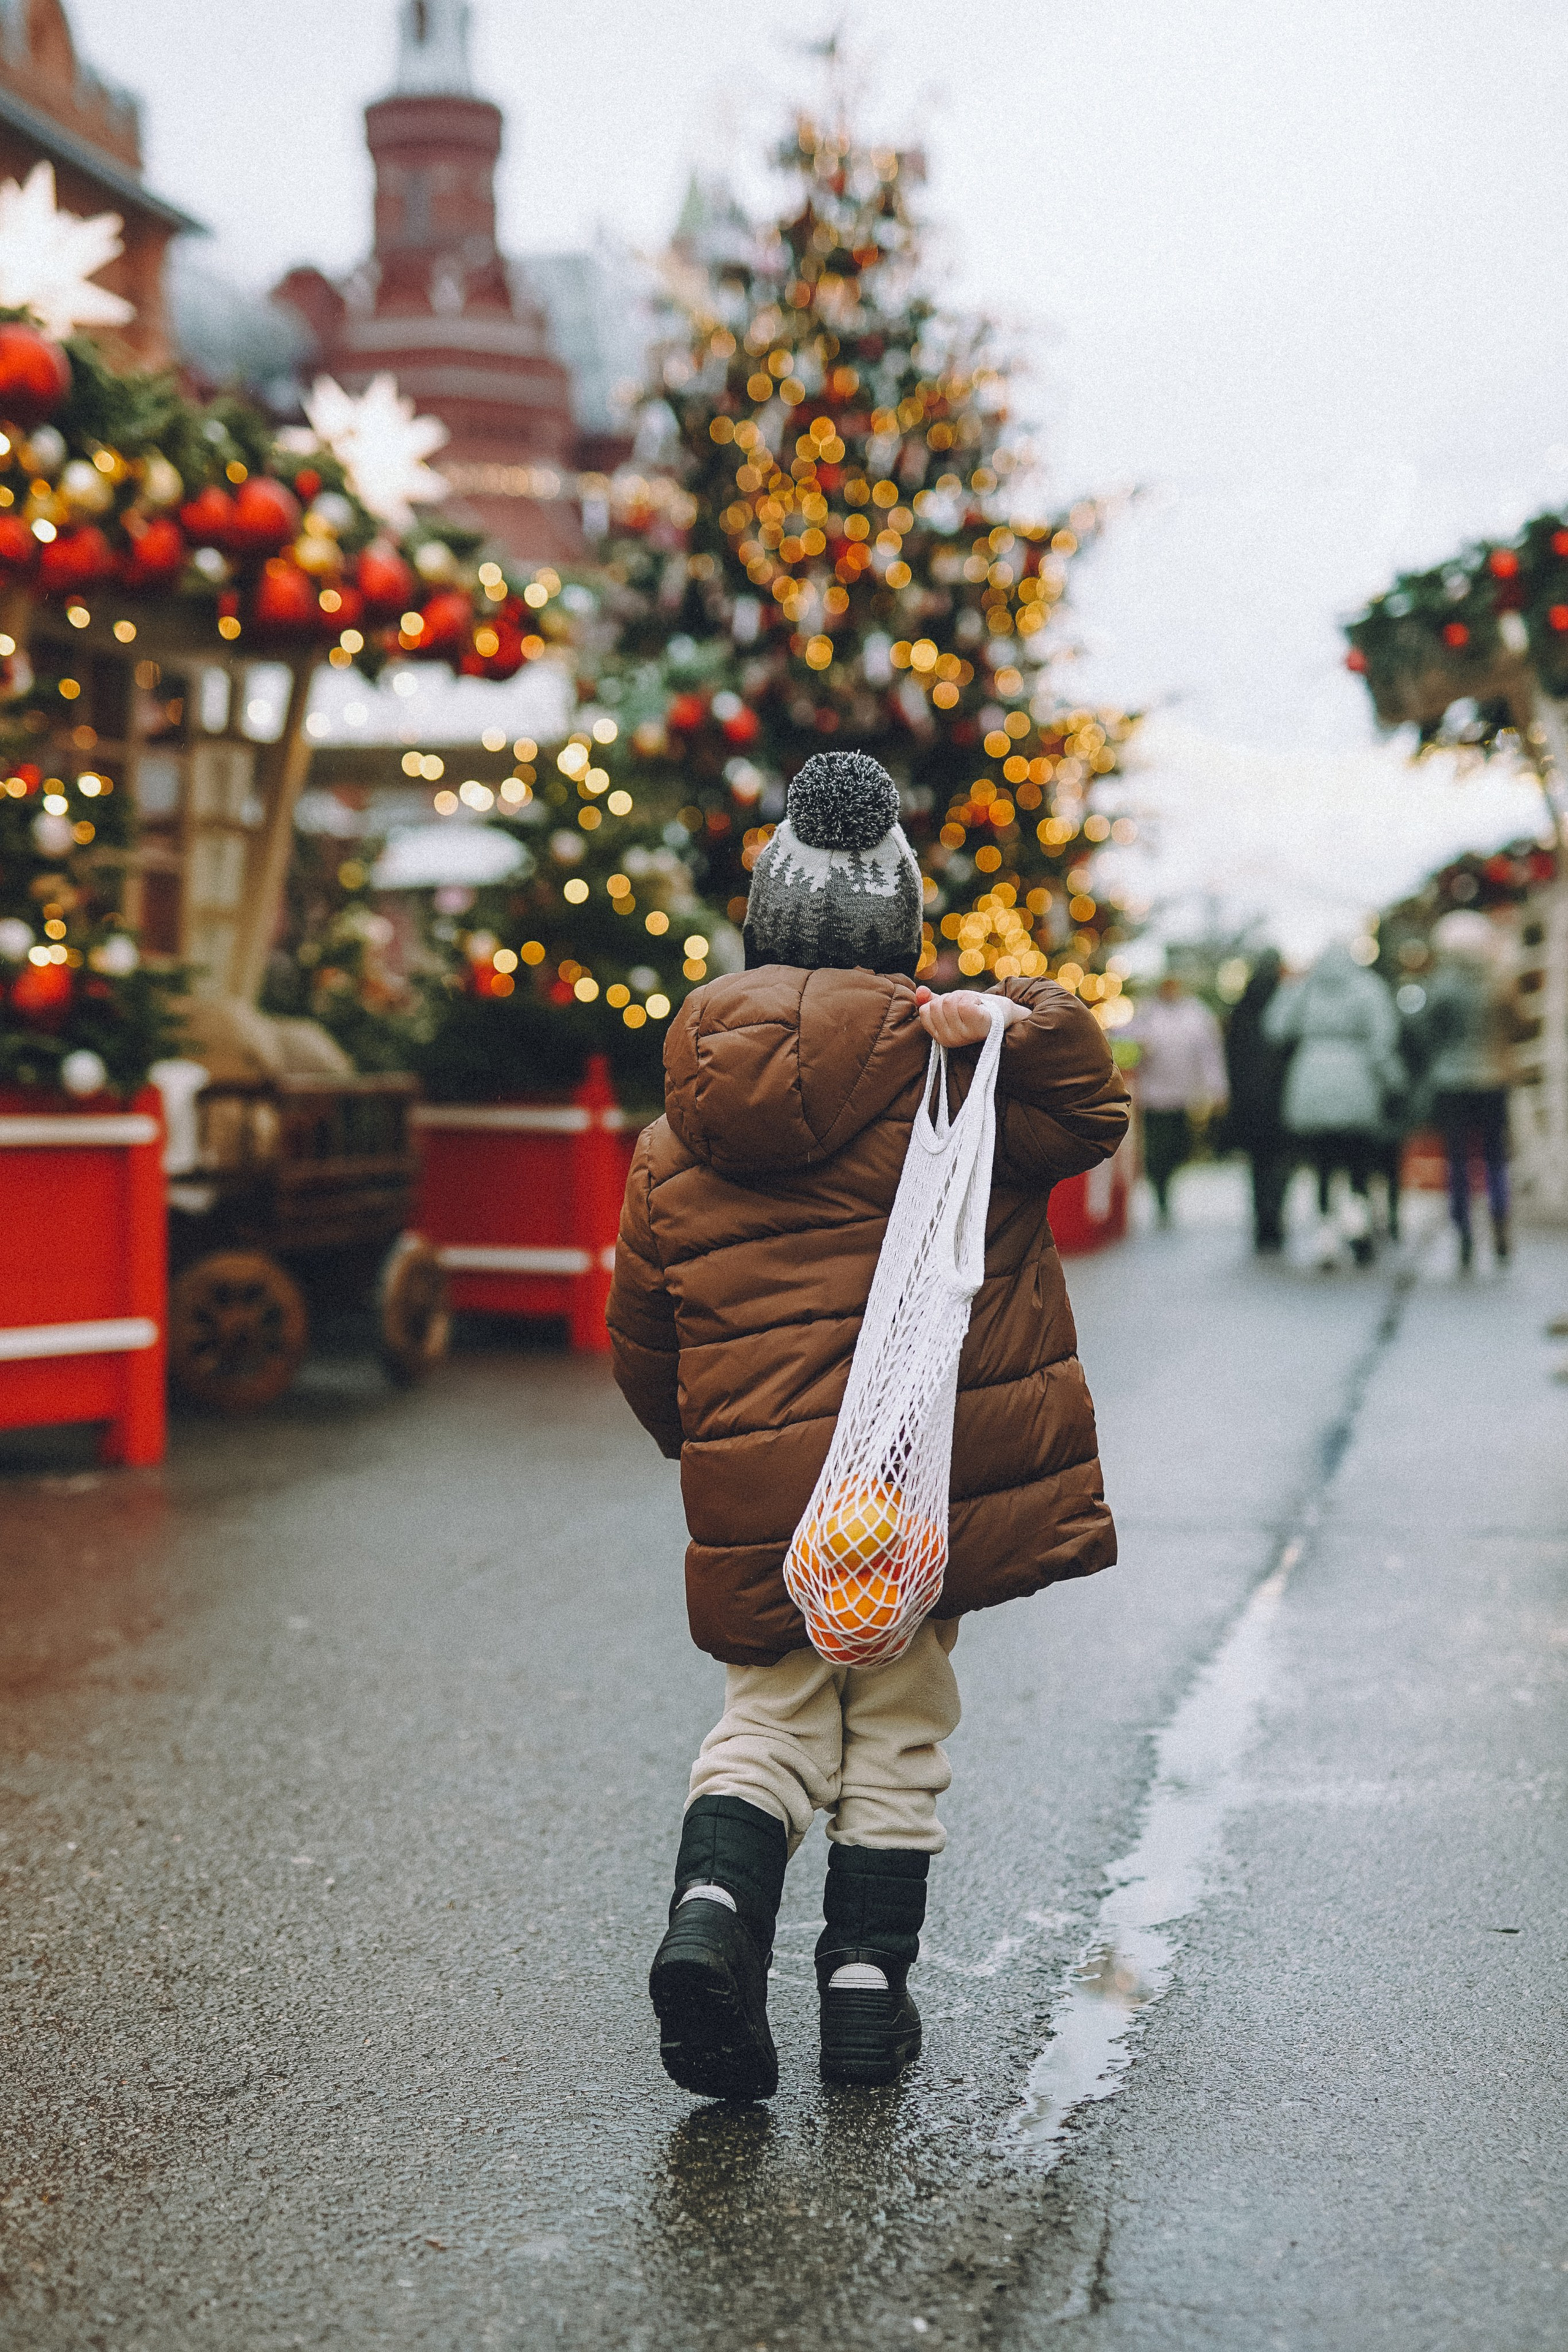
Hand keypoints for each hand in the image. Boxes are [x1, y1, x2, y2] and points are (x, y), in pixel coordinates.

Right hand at [915, 985, 1030, 1045]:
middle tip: (969, 1006)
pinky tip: (981, 1007)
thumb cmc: (978, 1010)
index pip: (925, 1010)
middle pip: (938, 1004)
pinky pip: (964, 1004)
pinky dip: (973, 999)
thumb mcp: (952, 1004)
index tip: (956, 1007)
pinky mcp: (977, 1028)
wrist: (1005, 1016)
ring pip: (950, 1002)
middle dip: (953, 997)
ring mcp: (963, 1036)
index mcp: (940, 1037)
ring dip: (964, 997)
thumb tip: (920, 991)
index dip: (940, 1002)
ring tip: (976, 1007)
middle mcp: (949, 1040)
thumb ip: (932, 1000)